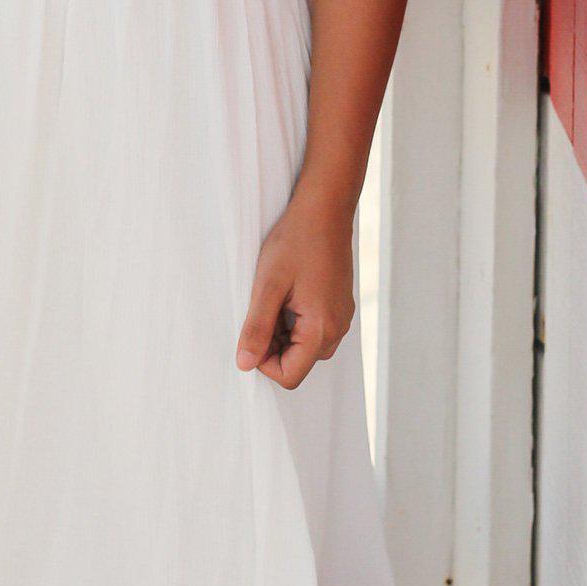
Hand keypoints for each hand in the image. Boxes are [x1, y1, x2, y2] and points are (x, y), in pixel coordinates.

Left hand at [234, 186, 355, 389]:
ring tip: (275, 297)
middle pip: (298, 363)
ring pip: (306, 347)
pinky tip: (288, 292)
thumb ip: (257, 328)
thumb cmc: (296, 242)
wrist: (325, 210)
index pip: (289, 376)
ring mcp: (342, 318)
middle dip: (273, 346)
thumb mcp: (268, 286)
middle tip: (262, 308)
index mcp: (321, 329)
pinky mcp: (340, 307)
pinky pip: (316, 330)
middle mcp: (338, 329)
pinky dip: (296, 321)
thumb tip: (244, 365)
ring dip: (284, 333)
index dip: (263, 361)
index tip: (252, 330)